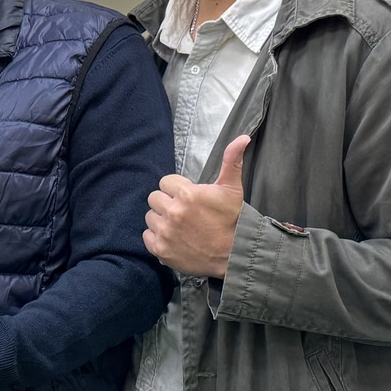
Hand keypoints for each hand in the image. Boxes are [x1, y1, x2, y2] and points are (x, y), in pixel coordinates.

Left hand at [144, 135, 249, 278]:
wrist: (234, 253)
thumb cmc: (232, 219)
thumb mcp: (232, 188)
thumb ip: (232, 161)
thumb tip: (243, 137)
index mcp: (187, 194)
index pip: (166, 182)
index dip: (177, 189)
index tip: (188, 198)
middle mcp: (173, 212)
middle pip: (154, 198)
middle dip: (167, 203)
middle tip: (183, 212)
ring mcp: (165, 232)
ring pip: (150, 217)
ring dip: (161, 219)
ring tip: (179, 225)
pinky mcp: (160, 249)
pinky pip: (147, 236)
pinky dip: (157, 237)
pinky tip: (173, 238)